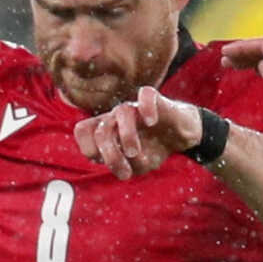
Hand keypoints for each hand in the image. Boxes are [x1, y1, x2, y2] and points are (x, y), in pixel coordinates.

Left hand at [75, 85, 205, 179]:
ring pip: (122, 112)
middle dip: (109, 151)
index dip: (90, 150)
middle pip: (101, 129)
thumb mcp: (136, 166)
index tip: (106, 163)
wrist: (180, 133)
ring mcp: (135, 107)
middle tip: (124, 163)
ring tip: (135, 152)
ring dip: (127, 136)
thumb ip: (124, 167)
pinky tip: (152, 122)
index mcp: (106, 130)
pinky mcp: (155, 99)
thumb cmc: (153, 149)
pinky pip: (146, 94)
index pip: (82, 131)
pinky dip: (148, 109)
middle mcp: (116, 116)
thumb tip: (124, 163)